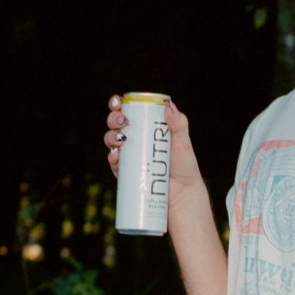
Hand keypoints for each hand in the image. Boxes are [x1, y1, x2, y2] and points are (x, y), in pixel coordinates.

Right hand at [104, 96, 205, 212]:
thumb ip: (179, 124)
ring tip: (121, 139)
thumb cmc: (184, 165)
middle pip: (116, 125)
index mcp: (146, 128)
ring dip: (111, 137)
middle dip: (113, 119)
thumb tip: (169, 106)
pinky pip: (114, 163)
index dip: (119, 105)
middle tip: (122, 121)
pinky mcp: (127, 172)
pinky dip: (112, 158)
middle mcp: (135, 140)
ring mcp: (130, 156)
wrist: (182, 193)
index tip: (118, 101)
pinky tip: (117, 156)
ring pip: (112, 141)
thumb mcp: (182, 142)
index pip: (129, 112)